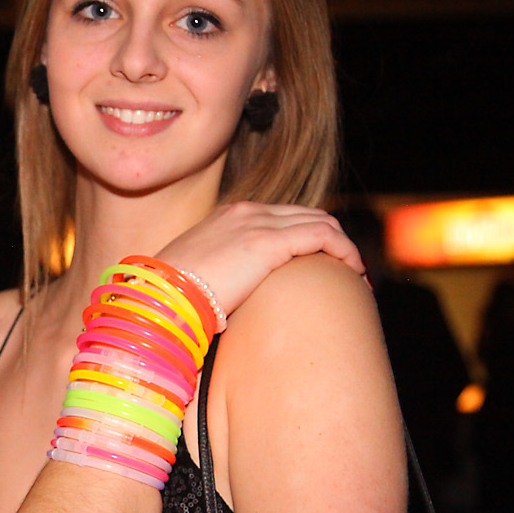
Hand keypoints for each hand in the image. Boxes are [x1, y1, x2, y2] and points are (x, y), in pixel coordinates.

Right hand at [155, 202, 364, 319]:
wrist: (157, 299)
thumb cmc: (169, 299)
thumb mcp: (197, 278)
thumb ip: (219, 276)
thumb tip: (228, 300)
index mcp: (227, 218)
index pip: (281, 216)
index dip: (308, 237)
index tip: (322, 264)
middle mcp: (245, 212)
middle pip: (306, 213)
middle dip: (332, 240)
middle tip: (348, 271)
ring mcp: (257, 223)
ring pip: (320, 221)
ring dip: (343, 246)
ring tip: (356, 276)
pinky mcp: (268, 242)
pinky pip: (323, 236)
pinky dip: (345, 251)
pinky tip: (354, 274)